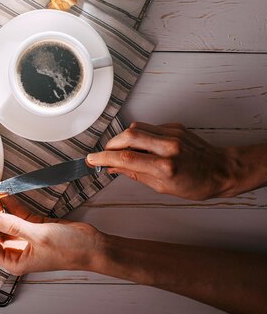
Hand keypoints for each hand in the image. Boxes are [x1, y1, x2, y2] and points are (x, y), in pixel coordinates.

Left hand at [0, 198, 102, 275]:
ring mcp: (23, 237)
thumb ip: (13, 225)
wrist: (93, 246)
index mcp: (13, 260)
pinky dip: (8, 203)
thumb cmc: (70, 250)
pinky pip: (15, 213)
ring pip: (0, 220)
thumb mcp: (38, 236)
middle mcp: (15, 249)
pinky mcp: (32, 226)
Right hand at [86, 122, 234, 200]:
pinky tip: (142, 145)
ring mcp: (172, 134)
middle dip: (111, 144)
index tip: (92, 160)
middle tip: (106, 153)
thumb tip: (113, 168)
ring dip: (123, 138)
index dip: (104, 158)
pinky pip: (149, 127)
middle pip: (128, 136)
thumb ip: (135, 174)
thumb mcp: (162, 187)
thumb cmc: (196, 184)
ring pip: (136, 128)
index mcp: (165, 167)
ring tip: (122, 149)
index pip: (126, 158)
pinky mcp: (175, 126)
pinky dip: (139, 135)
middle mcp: (168, 147)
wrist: (221, 170)